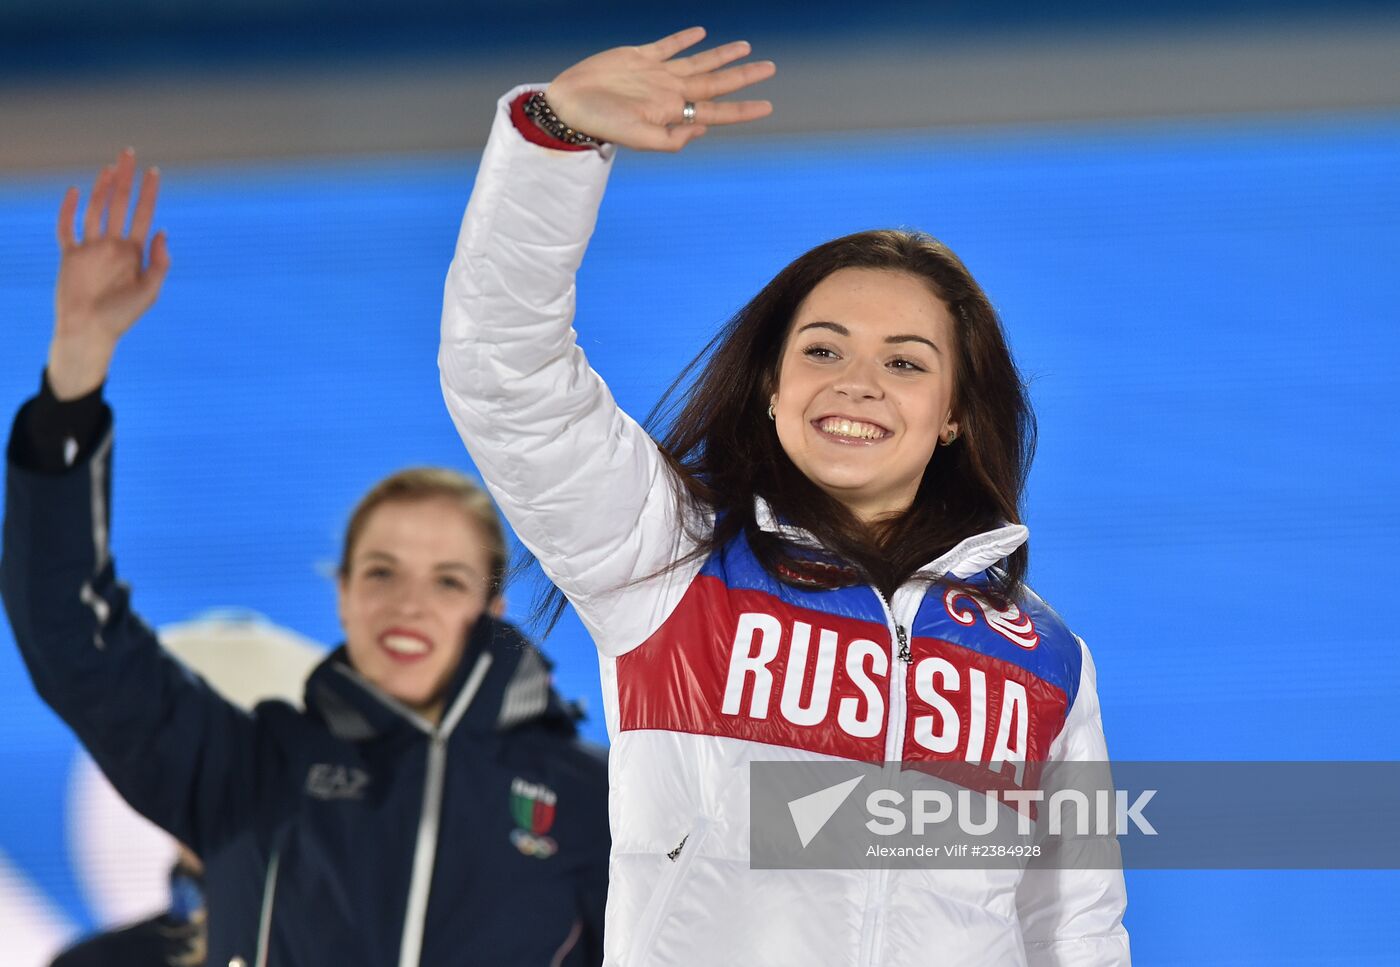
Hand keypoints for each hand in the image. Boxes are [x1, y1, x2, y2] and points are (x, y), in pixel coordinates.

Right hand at [48, 148, 169, 399]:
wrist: (90, 331)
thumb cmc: (122, 316)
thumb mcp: (150, 291)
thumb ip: (159, 262)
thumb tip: (163, 231)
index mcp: (134, 252)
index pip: (144, 215)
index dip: (150, 193)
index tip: (155, 171)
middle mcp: (113, 246)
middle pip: (120, 204)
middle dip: (125, 180)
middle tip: (128, 153)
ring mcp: (91, 249)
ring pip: (95, 210)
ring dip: (101, 188)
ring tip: (109, 168)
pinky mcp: (70, 256)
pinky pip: (67, 228)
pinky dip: (68, 210)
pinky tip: (74, 190)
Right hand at [544, 27, 774, 152]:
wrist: (570, 103)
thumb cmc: (601, 123)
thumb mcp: (638, 138)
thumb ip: (671, 139)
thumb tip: (703, 132)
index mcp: (674, 111)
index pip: (717, 110)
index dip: (743, 109)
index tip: (768, 106)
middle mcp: (671, 91)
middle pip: (716, 82)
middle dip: (744, 76)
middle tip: (770, 67)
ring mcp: (658, 73)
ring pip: (699, 61)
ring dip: (722, 55)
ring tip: (746, 48)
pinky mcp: (641, 56)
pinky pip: (669, 45)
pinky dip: (685, 39)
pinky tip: (700, 33)